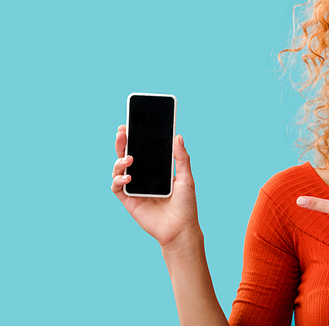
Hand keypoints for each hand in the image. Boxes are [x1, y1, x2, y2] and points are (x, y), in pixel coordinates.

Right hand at [111, 125, 199, 249]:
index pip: (143, 149)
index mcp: (156, 170)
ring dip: (120, 160)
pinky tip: (128, 177)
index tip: (131, 124)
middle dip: (122, 143)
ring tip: (129, 158)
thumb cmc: (186, 205)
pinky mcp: (129, 201)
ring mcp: (135, 188)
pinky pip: (117, 187)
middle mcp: (143, 177)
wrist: (181, 229)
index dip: (135, 137)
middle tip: (122, 132)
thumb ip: (181, 158)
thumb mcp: (187, 178)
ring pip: (119, 169)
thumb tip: (178, 136)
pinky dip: (119, 180)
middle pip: (127, 155)